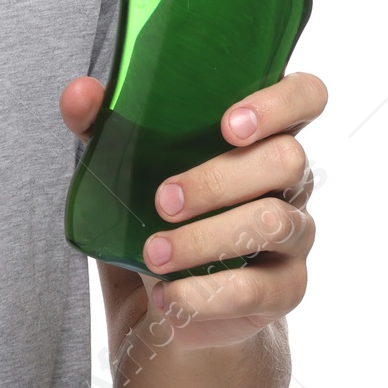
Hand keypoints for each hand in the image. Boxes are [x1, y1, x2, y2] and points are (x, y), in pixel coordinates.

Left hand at [59, 71, 326, 349]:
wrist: (163, 290)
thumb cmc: (154, 203)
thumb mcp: (123, 159)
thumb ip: (102, 120)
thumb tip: (80, 92)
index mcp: (260, 132)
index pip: (306, 96)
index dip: (280, 102)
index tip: (229, 124)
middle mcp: (289, 179)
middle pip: (287, 159)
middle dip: (217, 179)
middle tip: (162, 200)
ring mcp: (294, 233)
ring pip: (273, 222)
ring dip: (206, 238)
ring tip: (153, 253)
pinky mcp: (285, 287)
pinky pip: (261, 289)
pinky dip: (206, 294)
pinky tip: (166, 295)